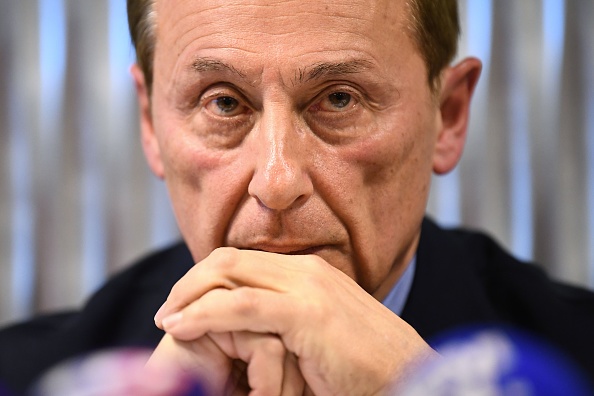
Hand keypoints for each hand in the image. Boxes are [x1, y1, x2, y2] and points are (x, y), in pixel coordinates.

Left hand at [154, 248, 437, 394]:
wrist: (409, 376)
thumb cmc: (364, 367)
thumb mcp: (319, 336)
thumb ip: (288, 323)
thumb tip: (255, 334)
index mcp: (308, 273)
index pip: (242, 261)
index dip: (205, 279)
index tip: (182, 305)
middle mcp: (306, 271)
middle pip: (229, 261)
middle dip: (190, 283)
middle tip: (167, 311)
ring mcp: (308, 287)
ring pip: (230, 276)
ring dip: (189, 296)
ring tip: (166, 320)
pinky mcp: (308, 313)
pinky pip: (242, 306)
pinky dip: (205, 313)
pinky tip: (181, 328)